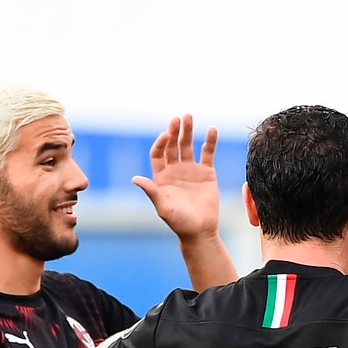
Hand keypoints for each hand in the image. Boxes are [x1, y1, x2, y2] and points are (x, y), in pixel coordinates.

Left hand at [133, 114, 220, 241]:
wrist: (200, 231)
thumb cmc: (179, 222)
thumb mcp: (163, 207)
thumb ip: (151, 191)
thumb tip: (135, 178)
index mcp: (161, 177)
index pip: (158, 154)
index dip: (160, 143)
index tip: (165, 136)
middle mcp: (175, 170)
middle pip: (172, 146)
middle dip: (174, 131)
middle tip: (178, 118)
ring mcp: (191, 170)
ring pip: (188, 146)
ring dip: (188, 131)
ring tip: (189, 116)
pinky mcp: (207, 173)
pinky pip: (208, 153)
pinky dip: (210, 141)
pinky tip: (211, 130)